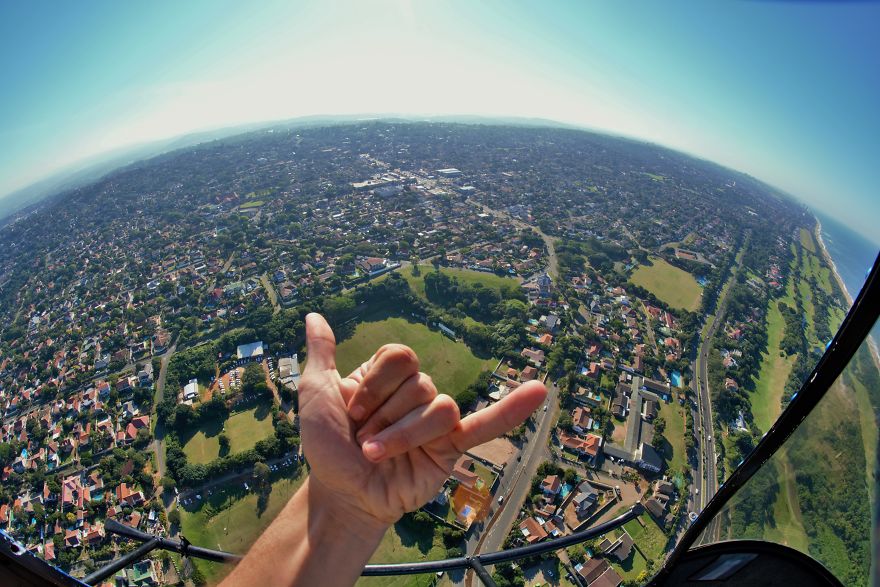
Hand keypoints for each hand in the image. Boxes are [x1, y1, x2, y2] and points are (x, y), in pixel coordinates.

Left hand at [299, 313, 546, 530]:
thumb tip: (313, 314)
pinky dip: (511, 410)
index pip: (400, 356)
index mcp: (390, 377)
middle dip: (382, 416)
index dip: (373, 384)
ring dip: (403, 434)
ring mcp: (435, 420)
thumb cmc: (326, 447)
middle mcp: (416, 393)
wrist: (339, 495)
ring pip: (439, 407)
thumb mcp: (315, 395)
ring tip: (377, 454)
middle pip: (418, 383)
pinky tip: (538, 392)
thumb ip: (320, 354)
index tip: (350, 411)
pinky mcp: (450, 448)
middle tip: (363, 439)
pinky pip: (484, 425)